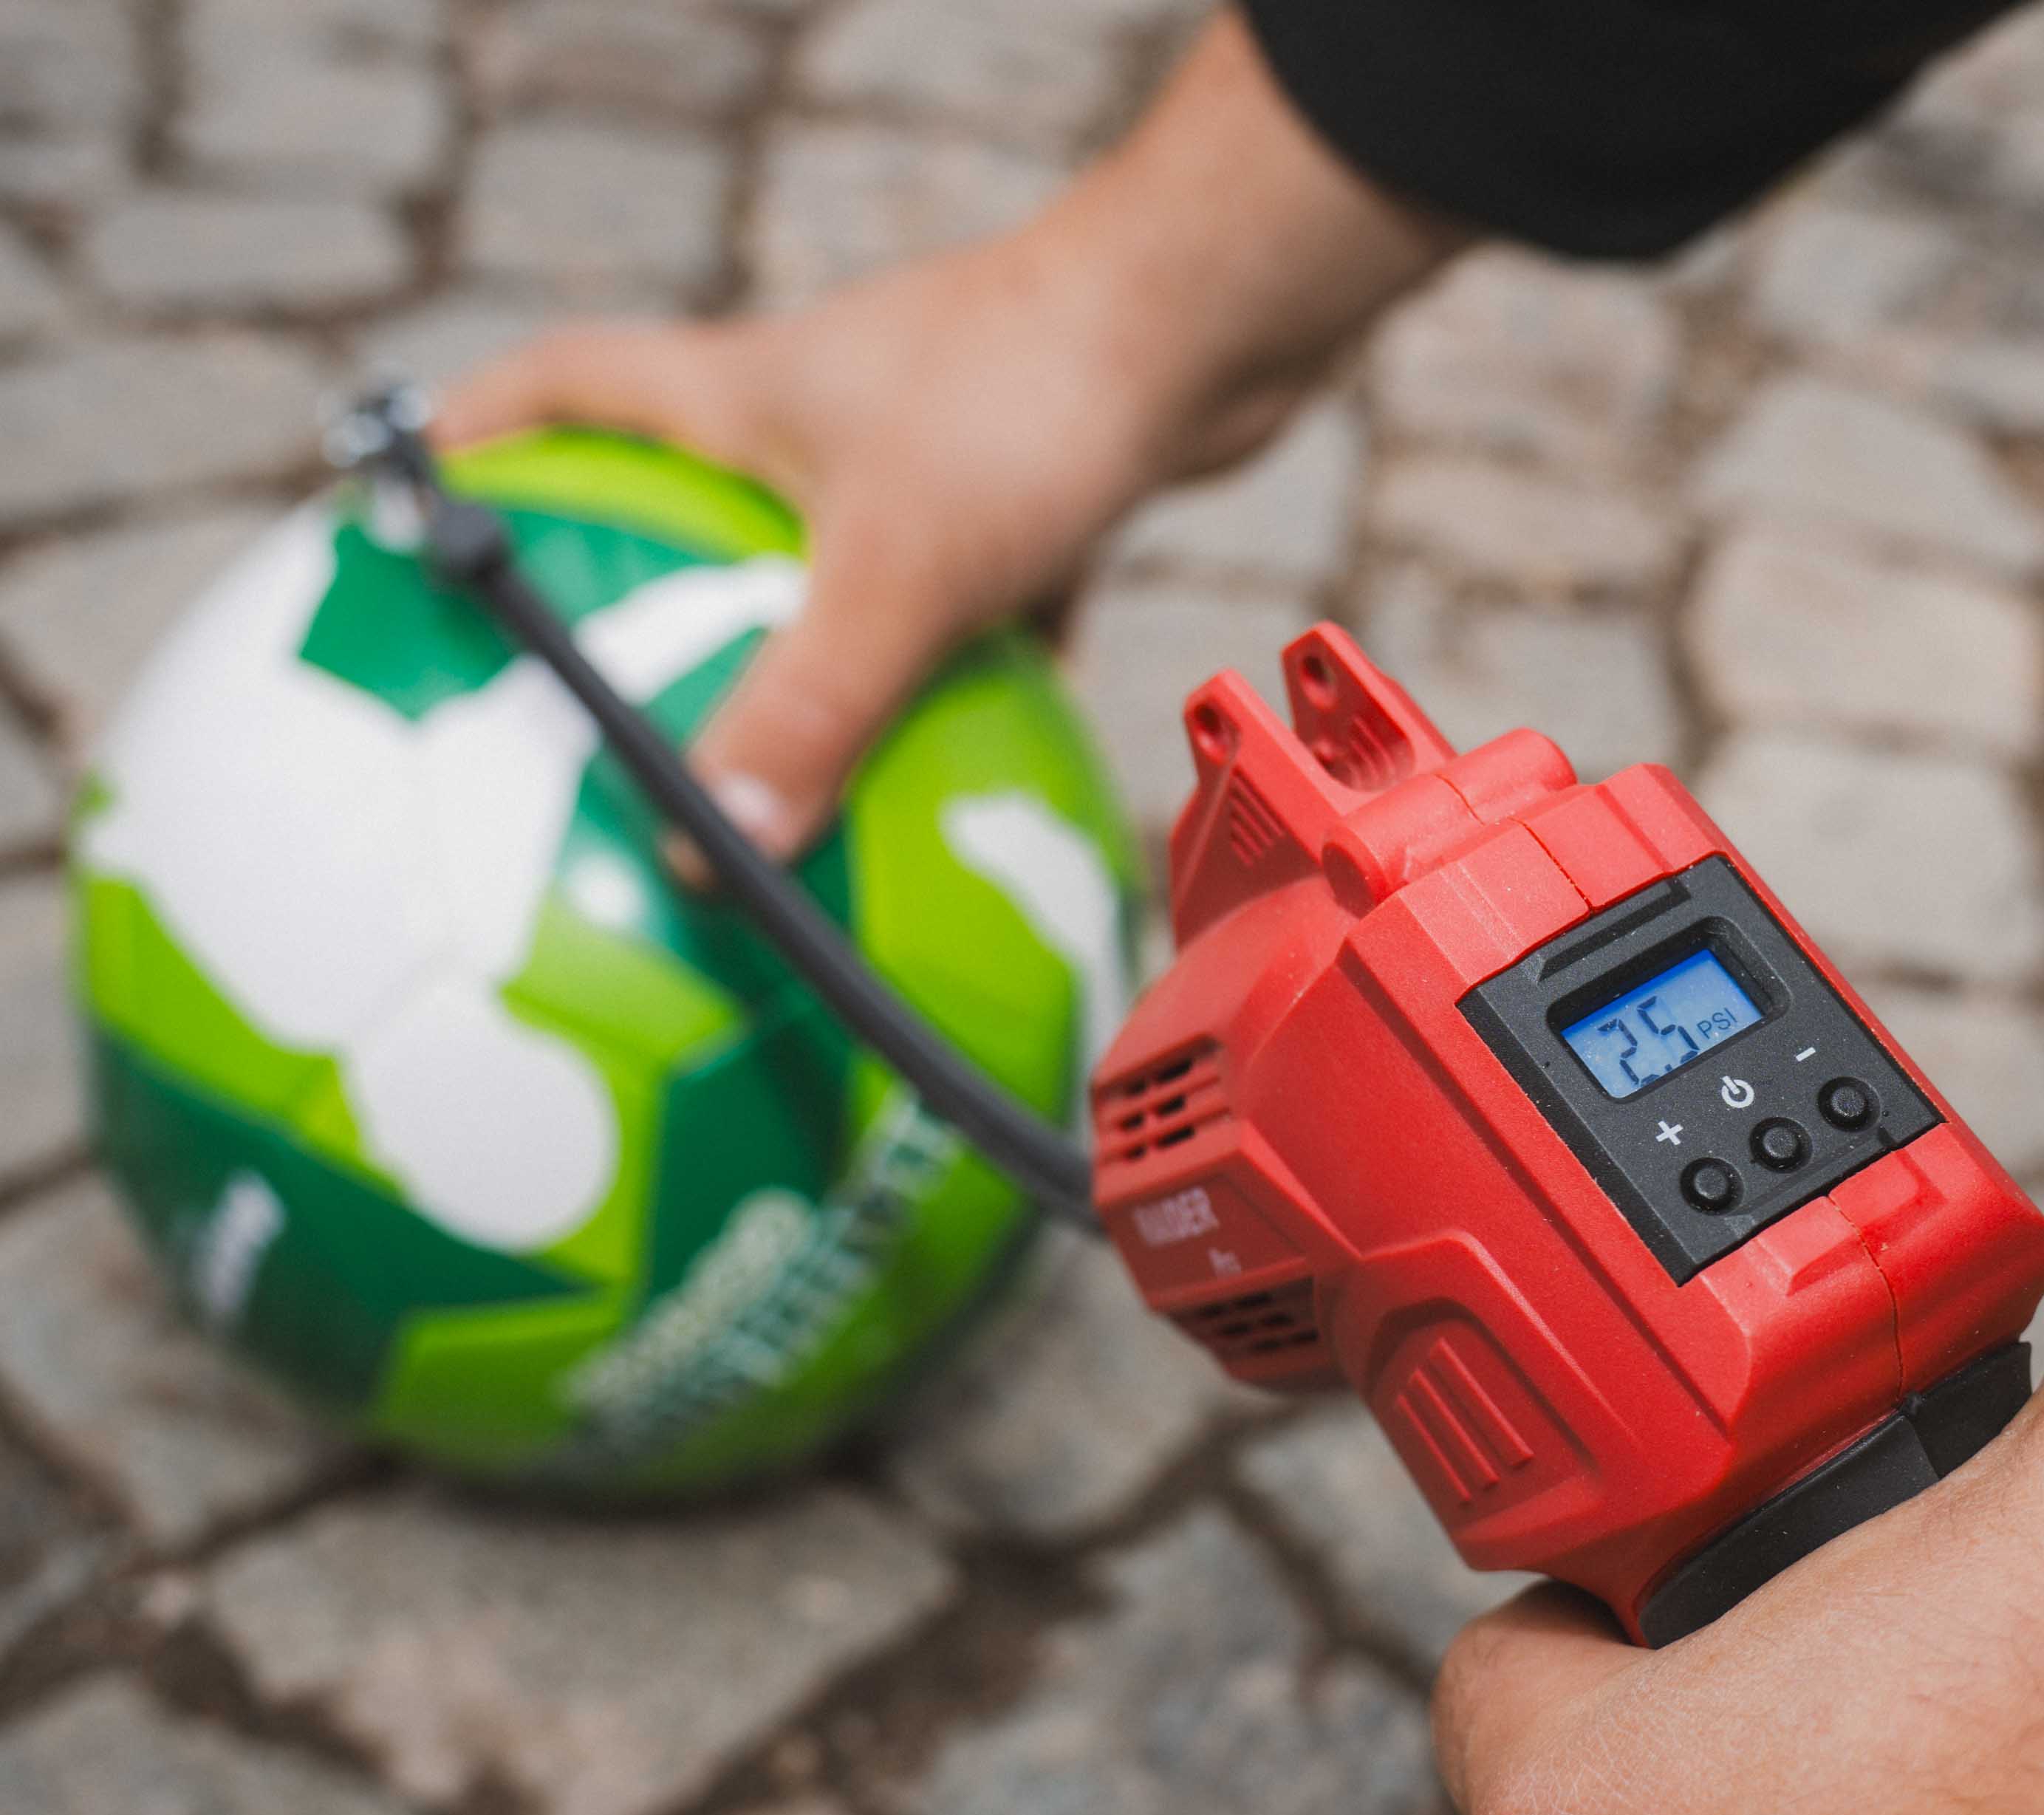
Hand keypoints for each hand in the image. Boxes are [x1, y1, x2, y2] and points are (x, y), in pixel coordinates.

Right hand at [433, 10, 1458, 861]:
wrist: (1214, 316)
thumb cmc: (1035, 397)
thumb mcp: (899, 571)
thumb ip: (808, 707)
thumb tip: (713, 853)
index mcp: (740, 392)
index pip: (559, 389)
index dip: (476, 443)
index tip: (412, 513)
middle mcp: (821, 410)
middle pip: (690, 493)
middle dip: (645, 589)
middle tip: (606, 701)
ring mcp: (927, 446)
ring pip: (837, 568)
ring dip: (813, 661)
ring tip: (789, 782)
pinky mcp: (1027, 485)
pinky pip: (969, 609)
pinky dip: (959, 689)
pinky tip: (971, 795)